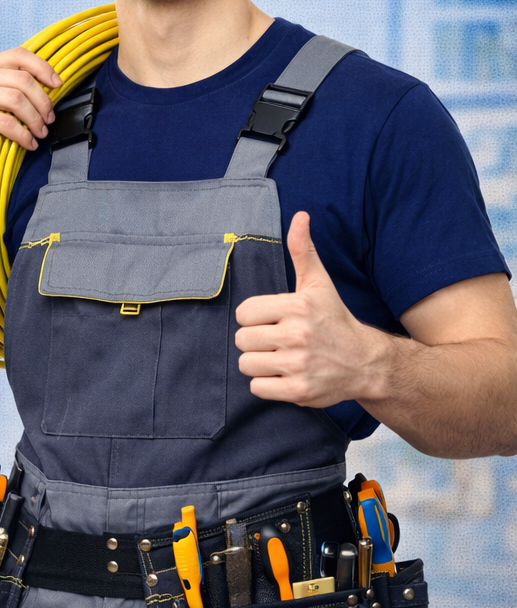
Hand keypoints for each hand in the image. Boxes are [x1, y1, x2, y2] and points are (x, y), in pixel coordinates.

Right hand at [0, 48, 60, 179]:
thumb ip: (4, 86)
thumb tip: (45, 88)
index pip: (19, 55)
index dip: (43, 68)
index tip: (58, 85)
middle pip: (22, 79)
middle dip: (43, 101)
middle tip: (49, 119)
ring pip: (17, 100)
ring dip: (35, 119)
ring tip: (40, 132)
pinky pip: (6, 123)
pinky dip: (23, 135)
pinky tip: (28, 143)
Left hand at [234, 211, 385, 407]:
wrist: (365, 362)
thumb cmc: (335, 319)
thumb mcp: (318, 283)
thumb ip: (303, 250)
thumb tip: (300, 215)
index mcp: (297, 307)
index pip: (244, 313)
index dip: (254, 318)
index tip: (272, 320)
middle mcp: (297, 336)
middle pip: (243, 340)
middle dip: (256, 341)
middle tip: (277, 341)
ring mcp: (299, 365)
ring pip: (247, 365)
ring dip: (259, 364)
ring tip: (280, 358)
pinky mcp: (299, 391)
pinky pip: (258, 388)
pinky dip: (267, 384)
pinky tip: (284, 375)